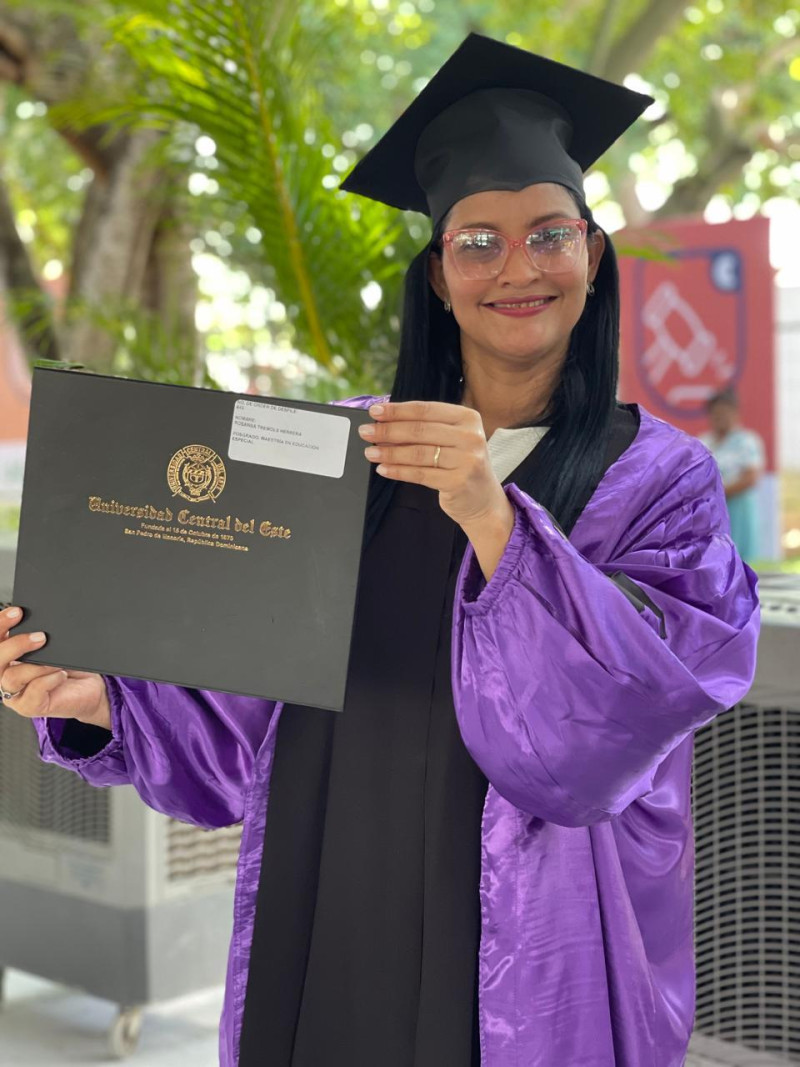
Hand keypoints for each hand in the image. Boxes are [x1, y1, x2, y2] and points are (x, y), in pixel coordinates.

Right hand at [0, 606, 110, 729]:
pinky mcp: (30, 707)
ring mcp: (16, 694)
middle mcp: (7, 676)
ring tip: (57, 661)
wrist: (90, 688)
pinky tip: (61, 674)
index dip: (0, 625)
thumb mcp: (54, 648)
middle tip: (40, 637)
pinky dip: (48, 680)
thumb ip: (40, 639)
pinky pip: (32, 693)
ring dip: (36, 665)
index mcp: (9, 658)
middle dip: (15, 644)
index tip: (17, 612)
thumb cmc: (70, 666)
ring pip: (12, 677)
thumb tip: (40, 624)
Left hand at [359, 401, 511, 529]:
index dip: (397, 410)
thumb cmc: (461, 465)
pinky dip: (398, 471)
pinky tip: (383, 469)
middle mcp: (470, 436)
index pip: (425, 410)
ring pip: (418, 453)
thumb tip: (385, 421)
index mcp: (468, 418)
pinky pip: (420, 474)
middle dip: (388, 431)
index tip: (375, 411)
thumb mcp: (453, 439)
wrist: (483, 501)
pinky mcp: (458, 482)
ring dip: (389, 452)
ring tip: (370, 452)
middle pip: (419, 430)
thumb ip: (426, 428)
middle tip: (366, 432)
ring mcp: (467, 460)